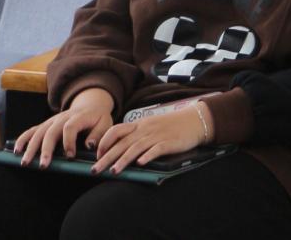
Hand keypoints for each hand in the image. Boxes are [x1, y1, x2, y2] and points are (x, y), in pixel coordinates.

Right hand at [15, 87, 114, 166]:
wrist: (91, 105)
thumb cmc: (98, 118)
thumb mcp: (106, 123)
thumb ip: (99, 134)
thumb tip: (89, 145)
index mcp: (79, 116)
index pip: (70, 127)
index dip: (68, 141)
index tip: (70, 156)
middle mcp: (62, 117)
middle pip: (51, 131)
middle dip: (46, 149)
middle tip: (43, 166)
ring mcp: (52, 120)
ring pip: (39, 132)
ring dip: (30, 148)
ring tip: (25, 163)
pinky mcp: (45, 124)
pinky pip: (32, 130)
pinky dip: (23, 139)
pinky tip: (16, 151)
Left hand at [90, 102, 210, 174]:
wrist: (195, 120)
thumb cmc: (172, 125)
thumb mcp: (151, 126)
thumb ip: (136, 135)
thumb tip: (118, 150)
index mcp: (140, 124)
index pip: (116, 130)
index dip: (104, 143)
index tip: (97, 156)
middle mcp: (146, 129)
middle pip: (122, 143)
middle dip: (107, 157)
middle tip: (95, 170)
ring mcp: (158, 135)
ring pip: (136, 147)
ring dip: (124, 160)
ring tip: (114, 171)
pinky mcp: (170, 142)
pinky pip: (156, 149)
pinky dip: (148, 156)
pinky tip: (140, 164)